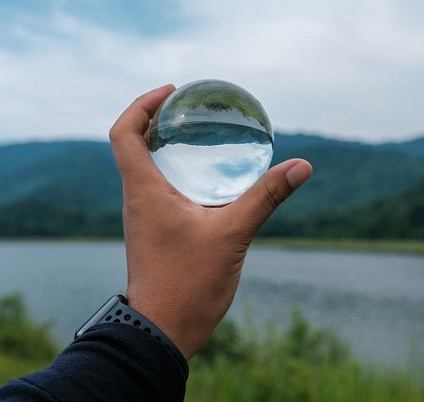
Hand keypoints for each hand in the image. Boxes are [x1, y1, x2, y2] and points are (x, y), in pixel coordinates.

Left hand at [109, 84, 311, 358]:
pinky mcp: (152, 233)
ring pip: (144, 169)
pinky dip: (173, 173)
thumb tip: (300, 166)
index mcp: (144, 191)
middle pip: (132, 145)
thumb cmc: (187, 285)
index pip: (123, 133)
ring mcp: (142, 218)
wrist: (161, 331)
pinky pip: (156, 190)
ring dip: (163, 146)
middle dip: (156, 119)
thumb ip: (265, 198)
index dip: (142, 105)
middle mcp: (137, 200)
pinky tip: (205, 181)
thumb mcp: (233, 235)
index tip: (170, 92)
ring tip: (198, 135)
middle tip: (189, 109)